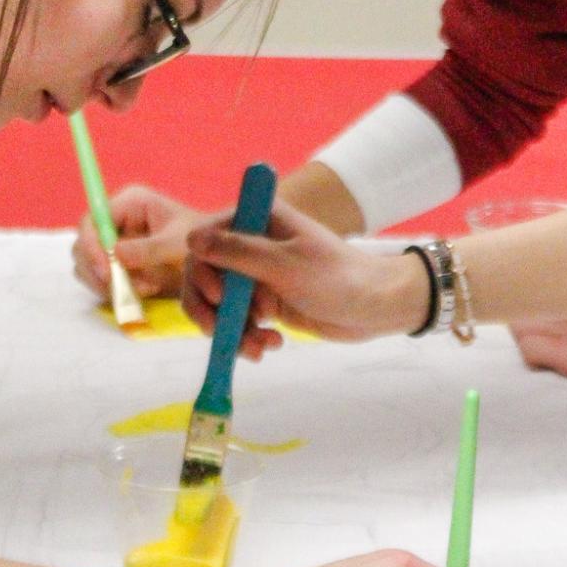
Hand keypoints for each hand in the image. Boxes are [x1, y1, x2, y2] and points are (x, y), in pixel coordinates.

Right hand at [70, 186, 207, 299]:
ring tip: (145, 289)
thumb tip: (114, 254)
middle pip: (83, 245)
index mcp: (129, 203)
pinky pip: (99, 280)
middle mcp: (116, 220)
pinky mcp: (114, 264)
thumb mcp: (178, 244)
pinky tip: (144, 292)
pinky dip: (114, 291)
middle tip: (123, 288)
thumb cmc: (199, 242)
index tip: (107, 271)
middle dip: (99, 270)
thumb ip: (148, 249)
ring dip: (108, 284)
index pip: (93, 221)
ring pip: (87, 266)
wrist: (211, 260)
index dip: (92, 246)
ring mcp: (112, 242)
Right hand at [182, 203, 424, 354]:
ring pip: (219, 304)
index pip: (205, 239)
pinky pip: (238, 321)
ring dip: (231, 329)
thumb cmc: (336, 278)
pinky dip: (247, 337)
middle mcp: (253, 242)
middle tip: (219, 333)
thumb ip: (238, 252)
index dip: (202, 269)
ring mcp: (257, 273)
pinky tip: (270, 345)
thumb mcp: (285, 264)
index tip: (217, 296)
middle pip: (204, 275)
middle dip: (211, 308)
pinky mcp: (265, 301)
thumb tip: (191, 238)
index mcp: (258, 219)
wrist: (375, 307)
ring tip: (258, 347)